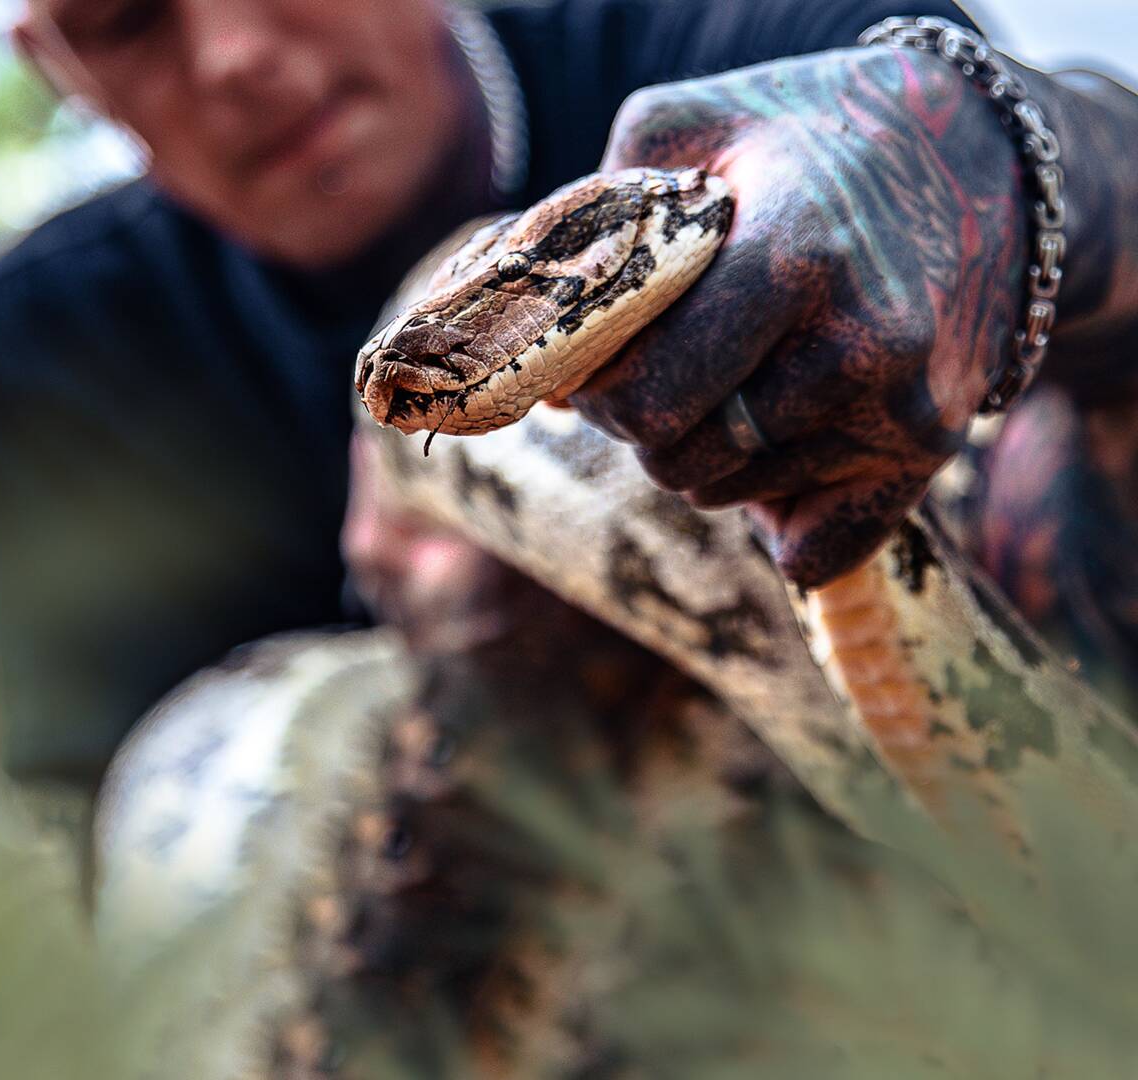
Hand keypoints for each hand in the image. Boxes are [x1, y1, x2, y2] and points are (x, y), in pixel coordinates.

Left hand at [566, 48, 1025, 586]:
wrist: (967, 155)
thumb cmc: (796, 140)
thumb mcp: (688, 125)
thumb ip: (593, 204)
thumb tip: (519, 321)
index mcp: (794, 256)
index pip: (647, 395)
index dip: (595, 389)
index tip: (595, 358)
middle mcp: (860, 342)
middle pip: (679, 457)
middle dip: (639, 424)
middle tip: (652, 370)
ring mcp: (903, 405)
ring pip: (727, 493)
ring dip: (700, 454)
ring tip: (725, 377)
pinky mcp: (928, 449)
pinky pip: (813, 553)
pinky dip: (774, 519)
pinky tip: (774, 445)